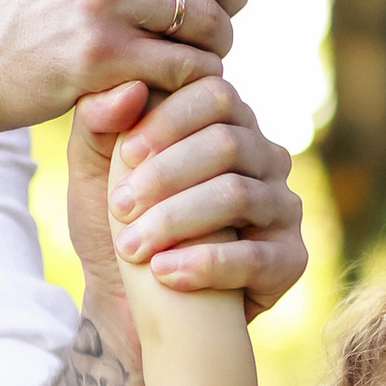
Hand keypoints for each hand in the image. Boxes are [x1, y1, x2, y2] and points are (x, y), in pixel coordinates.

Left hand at [71, 71, 308, 320]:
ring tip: (131, 248)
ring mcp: (284, 207)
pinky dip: (205, 264)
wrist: (129, 299)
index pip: (215, 96)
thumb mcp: (95, 169)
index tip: (126, 155)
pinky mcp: (291, 259)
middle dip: (167, 175)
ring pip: (239, 197)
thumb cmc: (118, 223)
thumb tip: (131, 87)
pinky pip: (257, 256)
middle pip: (229, 144)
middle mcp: (265, 157)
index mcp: (227, 123)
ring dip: (176, 221)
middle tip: (119, 207)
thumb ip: (100, 123)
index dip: (171, 120)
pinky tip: (164, 274)